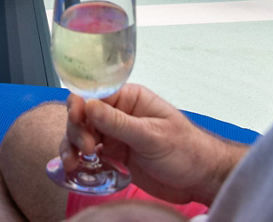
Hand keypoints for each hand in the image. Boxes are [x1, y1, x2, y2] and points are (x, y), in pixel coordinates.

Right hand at [62, 85, 245, 205]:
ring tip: (74, 163)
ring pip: (81, 135)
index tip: (76, 119)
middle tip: (86, 148)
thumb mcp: (152, 135)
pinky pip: (88, 155)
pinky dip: (78, 161)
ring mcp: (114, 136)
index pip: (94, 94)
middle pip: (82, 115)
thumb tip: (87, 104)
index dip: (80, 104)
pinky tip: (75, 169)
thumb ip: (118, 122)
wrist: (201, 179)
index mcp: (129, 99)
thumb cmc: (186, 150)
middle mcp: (118, 114)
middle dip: (77, 130)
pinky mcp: (114, 157)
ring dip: (72, 146)